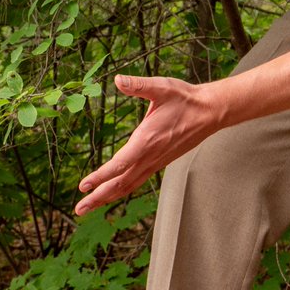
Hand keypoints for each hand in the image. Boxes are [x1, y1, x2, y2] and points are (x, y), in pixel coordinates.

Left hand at [74, 74, 223, 214]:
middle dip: (99, 196)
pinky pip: (136, 180)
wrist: (210, 112)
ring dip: (108, 196)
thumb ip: (139, 84)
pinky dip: (121, 189)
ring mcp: (155, 162)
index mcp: (147, 140)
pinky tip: (111, 192)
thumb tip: (118, 79)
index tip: (83, 186)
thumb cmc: (185, 99)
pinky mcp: (159, 162)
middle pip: (121, 183)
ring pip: (128, 185)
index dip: (100, 176)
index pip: (120, 164)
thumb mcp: (161, 87)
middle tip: (79, 209)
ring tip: (89, 206)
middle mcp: (150, 155)